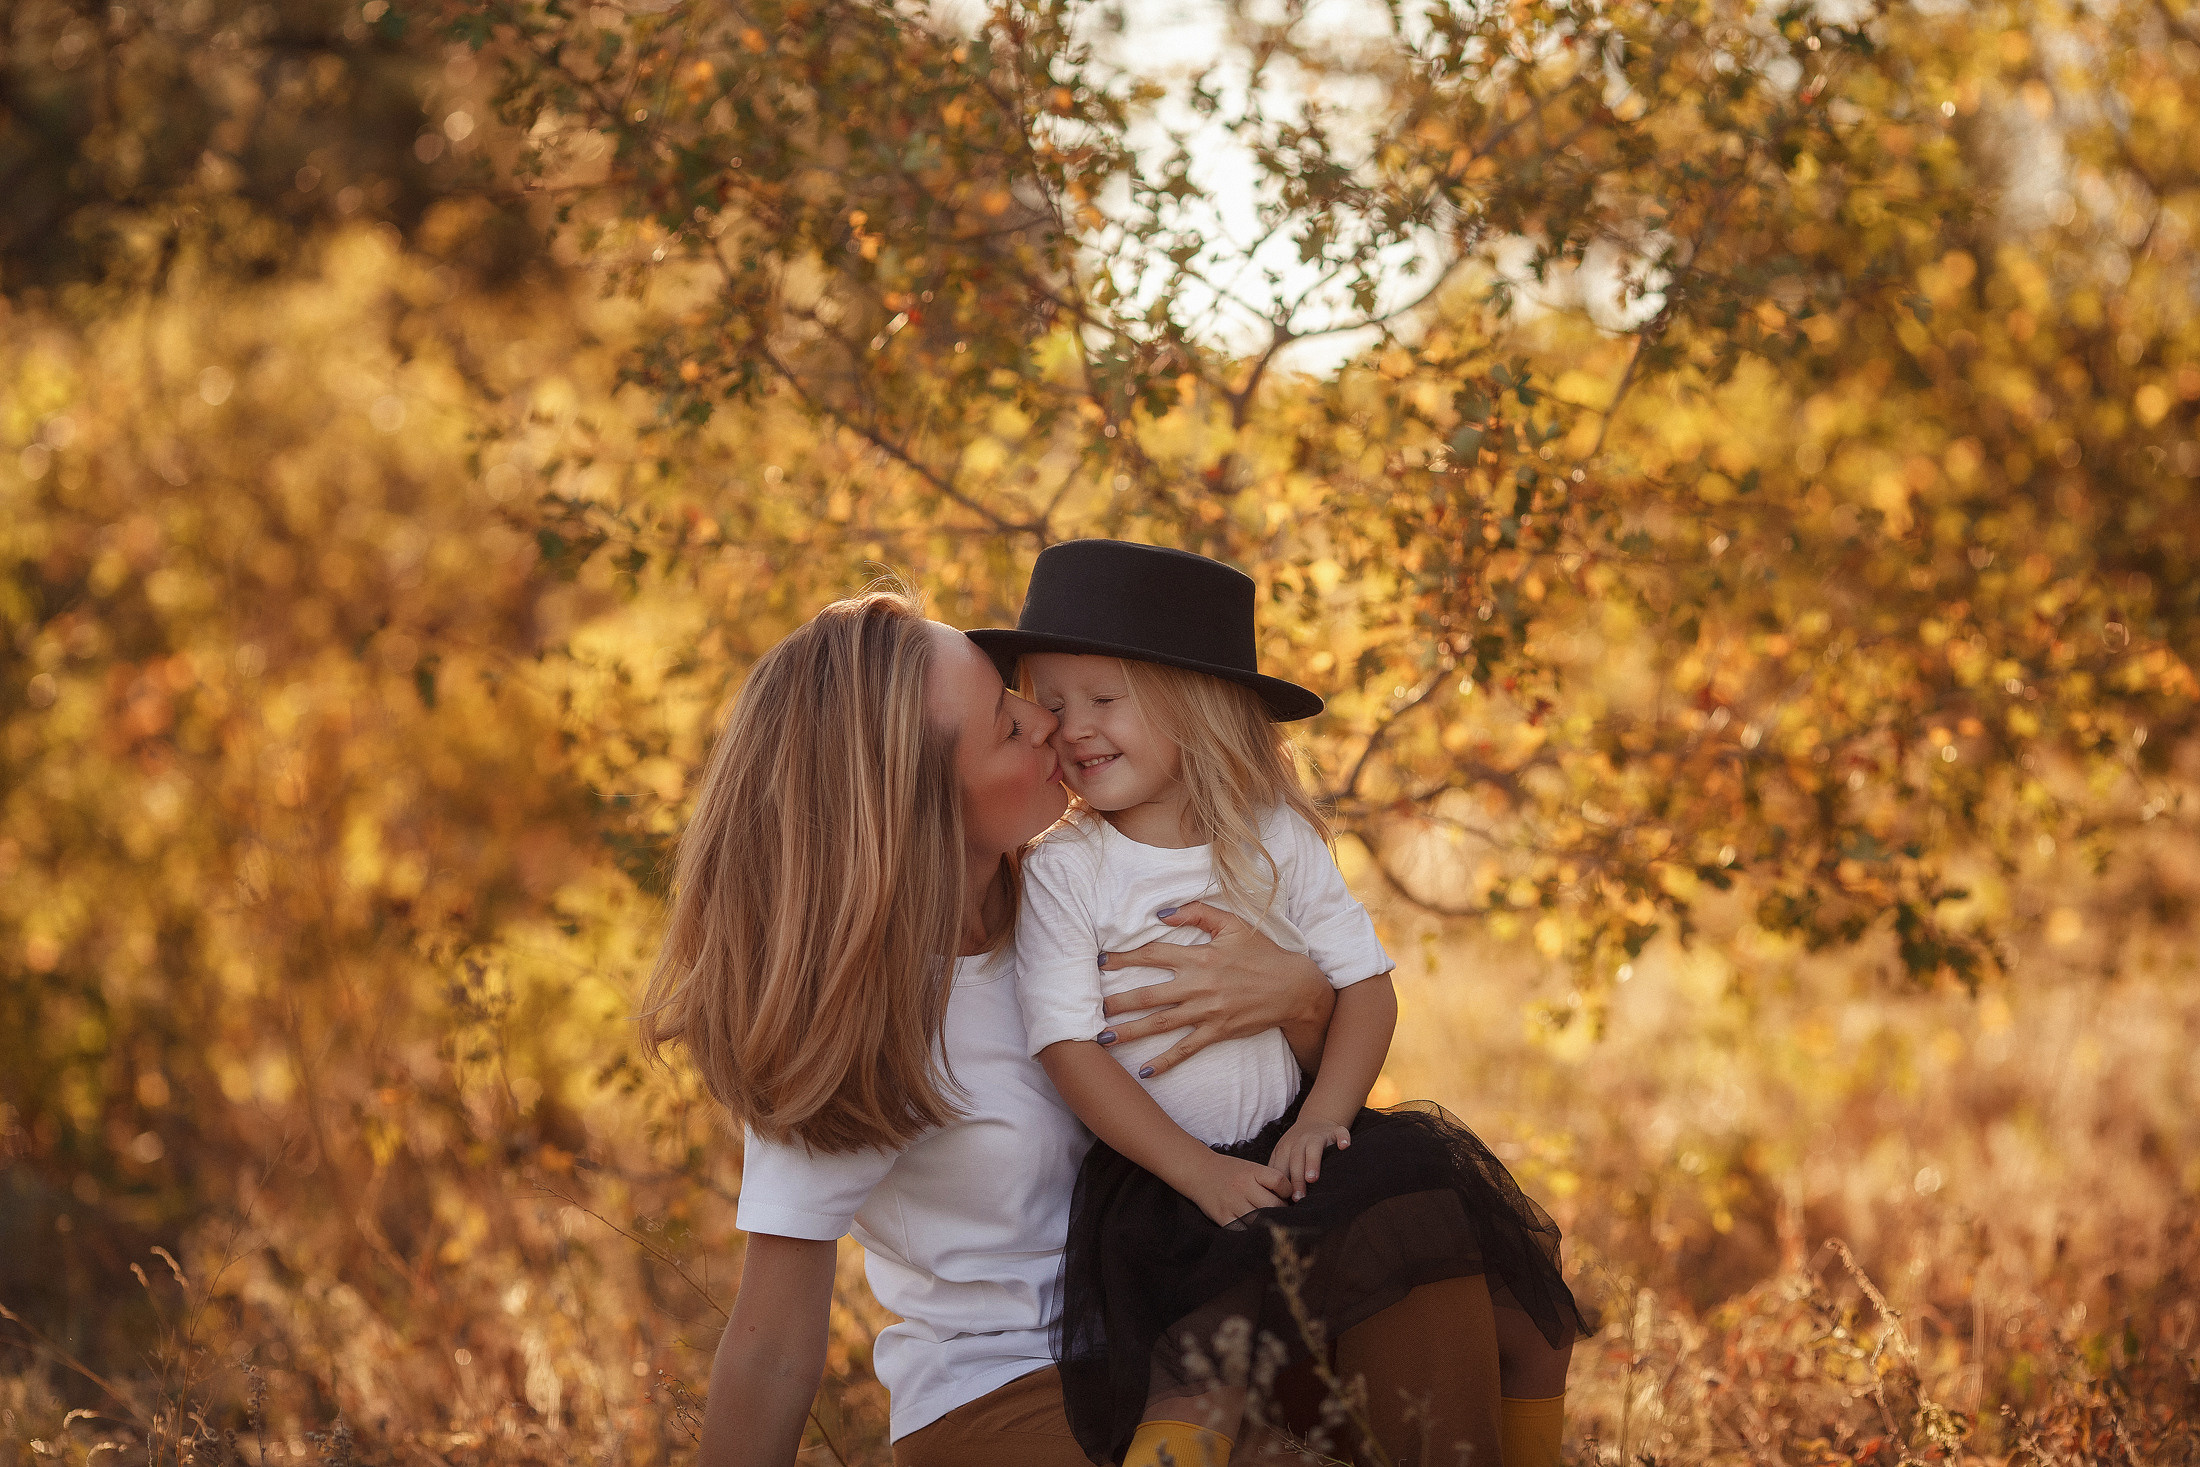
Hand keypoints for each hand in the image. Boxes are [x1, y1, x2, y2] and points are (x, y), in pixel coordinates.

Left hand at [1097, 902, 1331, 1077]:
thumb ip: (1197, 913)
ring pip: (1161, 1024)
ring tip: (1103, 1038)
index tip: (1100, 961)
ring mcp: (1207, 1012)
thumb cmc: (1262, 953)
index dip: (1124, 957)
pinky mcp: (1217, 1032)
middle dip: (1117, 1002)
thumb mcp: (1233, 924)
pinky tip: (1144, 1071)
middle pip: (1149, 995)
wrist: (1293, 988)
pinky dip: (1165, 1061)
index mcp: (1200, 956)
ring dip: (1130, 1032)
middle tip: (1091, 1008)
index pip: (1153, 955)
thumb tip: (1161, 913)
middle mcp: (1199, 985)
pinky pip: (1186, 1049)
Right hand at [1184, 1152, 1292, 1226]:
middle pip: (1273, 1204)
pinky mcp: (1223, 1217)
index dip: (1288, 1190)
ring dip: (1269, 1222)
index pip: (1280, 1182)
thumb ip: (1269, 1180)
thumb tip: (1291, 1198)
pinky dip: (1252, 1231)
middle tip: (1283, 1213)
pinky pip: (1243, 1230)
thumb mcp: (1250, 1168)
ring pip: (1261, 1220)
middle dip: (1282, 1210)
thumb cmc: (1230, 1171)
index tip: (1287, 1195)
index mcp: (1252, 1171)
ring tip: (1271, 1221)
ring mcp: (1232, 1203)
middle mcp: (1243, 1187)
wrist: (1199, 1172)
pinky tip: (1255, 1229)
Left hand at [1268, 1116, 1352, 1200]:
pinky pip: (1340, 1133)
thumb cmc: (1296, 1146)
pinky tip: (1345, 1146)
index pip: (1281, 1167)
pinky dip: (1343, 1138)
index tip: (1284, 1201)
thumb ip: (1280, 1172)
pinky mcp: (1335, 1131)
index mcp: (1285, 1149)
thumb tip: (1276, 1200)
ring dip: (1312, 1162)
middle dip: (1296, 1179)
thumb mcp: (1282, 1155)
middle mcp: (1300, 1141)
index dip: (1281, 1184)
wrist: (1314, 1120)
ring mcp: (1318, 1135)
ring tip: (1312, 1178)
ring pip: (1314, 1148)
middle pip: (1296, 1160)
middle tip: (1298, 1197)